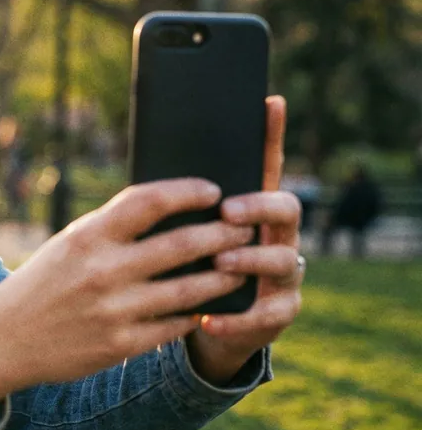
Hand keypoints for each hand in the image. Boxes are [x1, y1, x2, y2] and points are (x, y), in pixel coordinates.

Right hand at [0, 178, 255, 425]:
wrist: (2, 339)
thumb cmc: (43, 283)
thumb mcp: (69, 244)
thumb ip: (114, 227)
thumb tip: (172, 205)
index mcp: (87, 237)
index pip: (149, 201)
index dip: (188, 192)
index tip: (214, 190)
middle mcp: (102, 271)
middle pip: (182, 244)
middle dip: (223, 234)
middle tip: (246, 229)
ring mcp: (114, 310)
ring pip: (190, 290)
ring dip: (224, 277)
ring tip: (241, 268)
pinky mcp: (121, 345)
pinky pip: (176, 326)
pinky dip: (198, 314)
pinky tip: (212, 306)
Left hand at [188, 95, 302, 382]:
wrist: (193, 325)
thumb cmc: (175, 268)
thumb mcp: (167, 234)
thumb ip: (170, 206)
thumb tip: (144, 161)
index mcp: (249, 208)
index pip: (265, 165)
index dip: (271, 136)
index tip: (268, 104)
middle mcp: (274, 235)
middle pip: (286, 209)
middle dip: (258, 207)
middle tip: (226, 211)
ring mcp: (282, 275)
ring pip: (284, 260)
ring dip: (251, 261)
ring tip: (220, 263)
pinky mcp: (276, 313)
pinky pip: (267, 316)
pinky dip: (237, 318)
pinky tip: (208, 319)